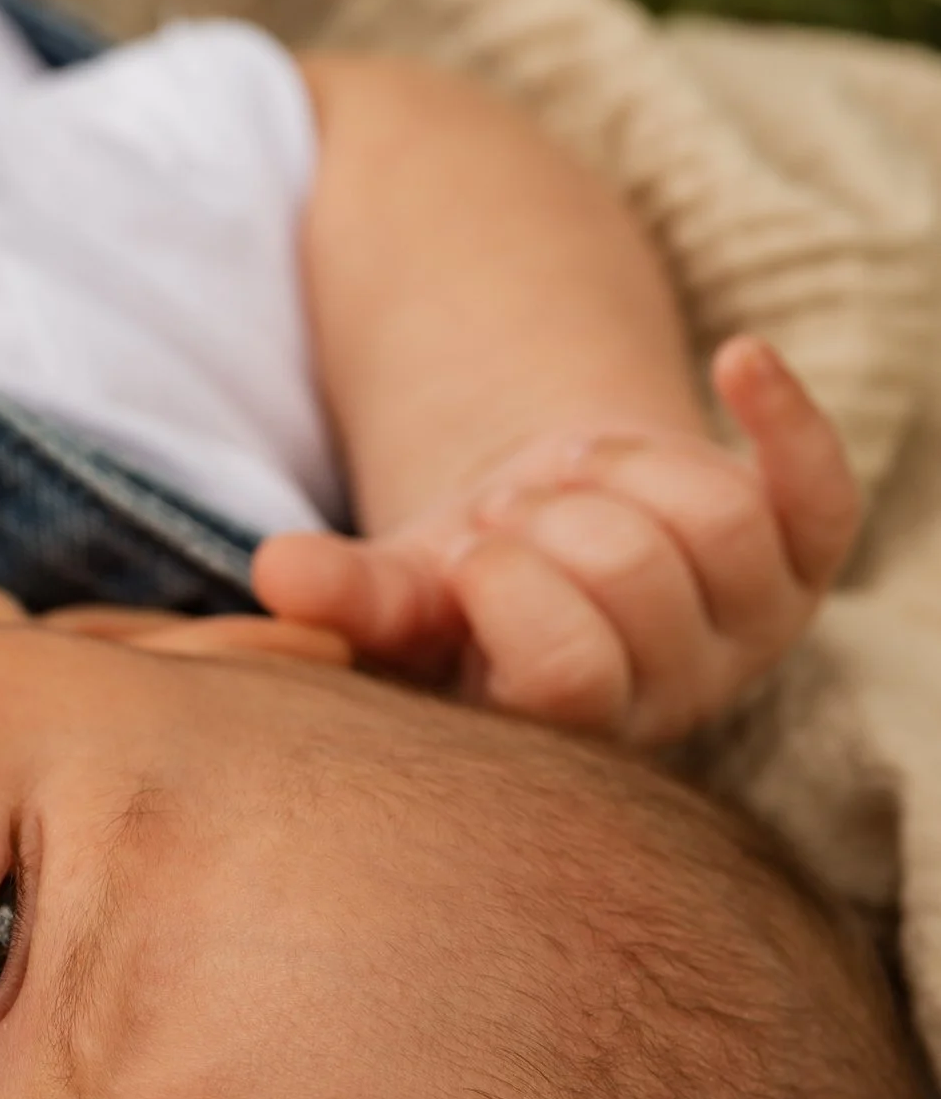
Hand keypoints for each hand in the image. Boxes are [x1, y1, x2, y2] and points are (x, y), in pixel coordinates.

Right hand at [249, 337, 860, 746]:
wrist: (549, 546)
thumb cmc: (456, 592)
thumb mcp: (396, 599)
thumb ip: (345, 601)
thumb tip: (278, 571)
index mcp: (571, 737)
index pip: (568, 669)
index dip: (506, 584)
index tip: (464, 552)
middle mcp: (677, 697)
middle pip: (640, 576)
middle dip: (553, 511)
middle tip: (513, 514)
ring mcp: (751, 627)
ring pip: (719, 522)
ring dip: (620, 462)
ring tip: (569, 478)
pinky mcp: (804, 552)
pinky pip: (820, 481)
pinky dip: (782, 411)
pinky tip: (737, 361)